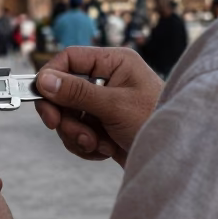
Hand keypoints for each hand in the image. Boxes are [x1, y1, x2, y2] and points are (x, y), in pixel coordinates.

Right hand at [35, 46, 162, 165]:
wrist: (177, 159)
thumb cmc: (157, 123)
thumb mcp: (114, 106)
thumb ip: (77, 92)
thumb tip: (44, 80)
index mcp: (115, 62)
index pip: (70, 59)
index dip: (51, 77)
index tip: (41, 99)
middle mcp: (108, 80)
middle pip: (64, 91)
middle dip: (64, 115)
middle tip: (61, 128)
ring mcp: (105, 105)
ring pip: (69, 116)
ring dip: (77, 134)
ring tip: (98, 144)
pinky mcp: (104, 127)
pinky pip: (78, 133)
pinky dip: (86, 146)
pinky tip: (105, 151)